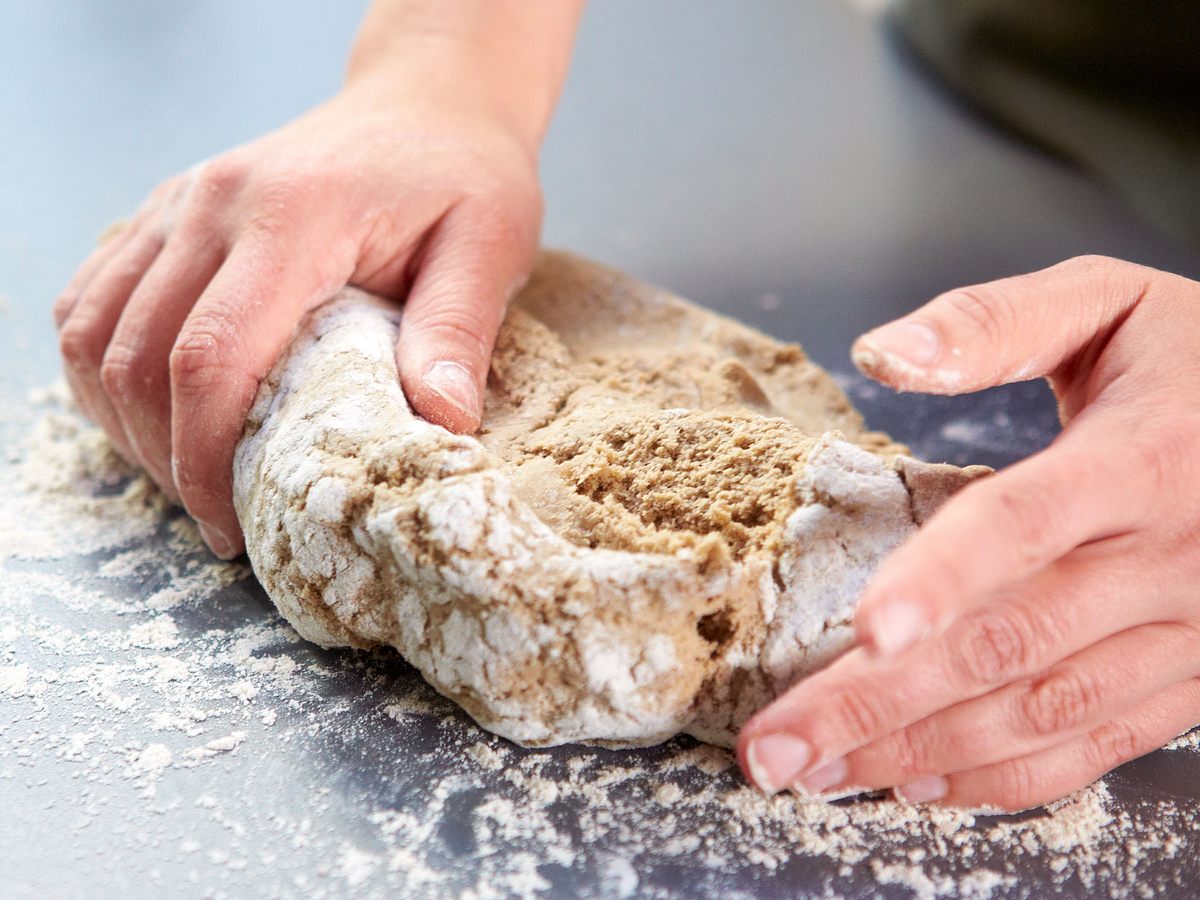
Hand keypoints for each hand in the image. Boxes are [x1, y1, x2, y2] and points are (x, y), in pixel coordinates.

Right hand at [53, 73, 541, 557]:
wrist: (428, 103)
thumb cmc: (463, 176)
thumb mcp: (490, 245)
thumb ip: (458, 331)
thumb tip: (441, 426)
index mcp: (294, 216)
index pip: (212, 355)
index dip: (204, 456)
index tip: (231, 524)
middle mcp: (214, 203)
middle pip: (137, 355)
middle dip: (164, 458)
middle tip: (218, 519)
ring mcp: (180, 202)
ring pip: (95, 331)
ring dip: (124, 420)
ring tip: (185, 476)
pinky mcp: (168, 211)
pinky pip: (93, 299)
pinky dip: (103, 367)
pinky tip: (151, 412)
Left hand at [737, 255, 1199, 810]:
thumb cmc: (1194, 359)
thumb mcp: (1106, 304)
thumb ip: (994, 323)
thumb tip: (878, 352)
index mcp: (1140, 459)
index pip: (1024, 526)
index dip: (942, 580)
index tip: (863, 633)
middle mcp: (1168, 559)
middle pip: (1007, 645)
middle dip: (879, 704)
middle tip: (777, 748)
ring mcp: (1186, 631)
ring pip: (1040, 712)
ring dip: (919, 752)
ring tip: (818, 773)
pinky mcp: (1191, 677)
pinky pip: (1095, 745)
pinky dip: (1002, 777)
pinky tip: (919, 783)